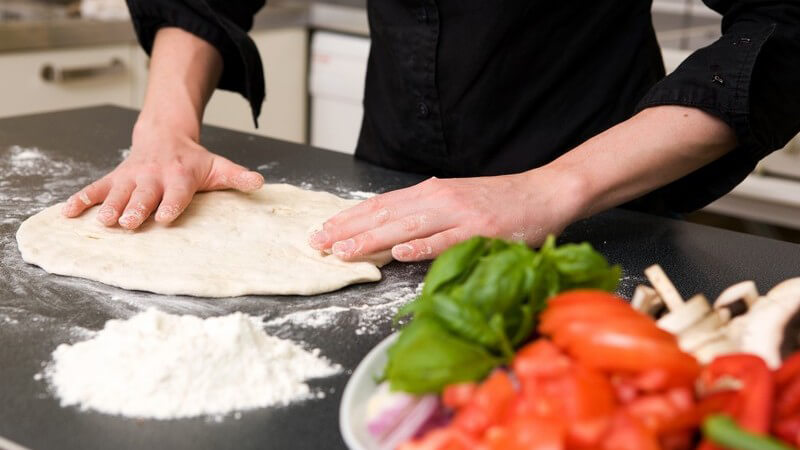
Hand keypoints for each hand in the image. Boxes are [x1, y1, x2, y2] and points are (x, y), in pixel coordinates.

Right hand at [61, 123, 262, 228]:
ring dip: (109, 206)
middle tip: (127, 223)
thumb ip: (237, 177)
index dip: (170, 204)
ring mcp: (130, 178)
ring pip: (118, 193)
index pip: (176, 193)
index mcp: (179, 176)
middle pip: (143, 194)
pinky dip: (81, 200)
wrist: (165, 136)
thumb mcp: (218, 166)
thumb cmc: (193, 160)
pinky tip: (68, 213)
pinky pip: (95, 189)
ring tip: (102, 220)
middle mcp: (153, 177)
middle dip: (135, 208)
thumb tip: (260, 183)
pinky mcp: (114, 179)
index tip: (164, 217)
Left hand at [309, 171, 585, 261]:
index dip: (349, 218)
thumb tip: (388, 234)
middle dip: (348, 230)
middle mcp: (439, 198)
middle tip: (318, 243)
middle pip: (385, 214)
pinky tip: (398, 254)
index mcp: (431, 192)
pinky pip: (445, 240)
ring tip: (344, 250)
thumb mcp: (455, 201)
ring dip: (372, 239)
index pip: (380, 205)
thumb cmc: (499, 201)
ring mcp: (459, 214)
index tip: (323, 231)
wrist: (543, 193)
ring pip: (407, 227)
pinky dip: (421, 247)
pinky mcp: (480, 230)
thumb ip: (424, 214)